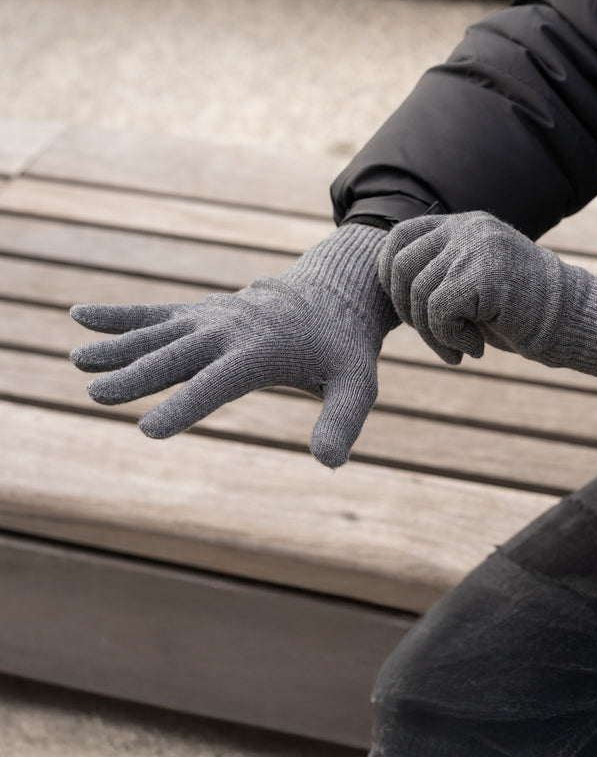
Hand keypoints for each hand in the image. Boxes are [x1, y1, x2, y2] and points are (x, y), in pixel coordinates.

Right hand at [70, 224, 397, 467]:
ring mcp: (212, 317)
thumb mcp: (358, 385)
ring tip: (78, 360)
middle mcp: (230, 329)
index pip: (218, 382)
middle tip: (98, 394)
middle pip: (176, 355)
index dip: (184, 406)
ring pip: (158, 332)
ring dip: (119, 346)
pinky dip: (121, 316)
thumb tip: (330, 462)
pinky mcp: (201, 312)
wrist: (333, 294)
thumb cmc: (343, 348)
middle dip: (138, 376)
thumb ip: (342, 421)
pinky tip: (81, 317)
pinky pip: (156, 313)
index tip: (149, 429)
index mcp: (263, 350)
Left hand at [378, 211, 569, 366]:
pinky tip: (473, 349)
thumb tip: (385, 286)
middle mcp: (467, 229)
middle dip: (405, 311)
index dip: (387, 274)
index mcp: (460, 225)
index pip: (400, 236)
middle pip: (402, 266)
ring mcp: (477, 247)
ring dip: (432, 334)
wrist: (566, 320)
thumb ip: (433, 273)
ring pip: (419, 293)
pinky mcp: (486, 273)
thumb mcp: (468, 280)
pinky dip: (448, 338)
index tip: (404, 307)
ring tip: (458, 348)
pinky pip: (438, 310)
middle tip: (433, 337)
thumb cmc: (513, 309)